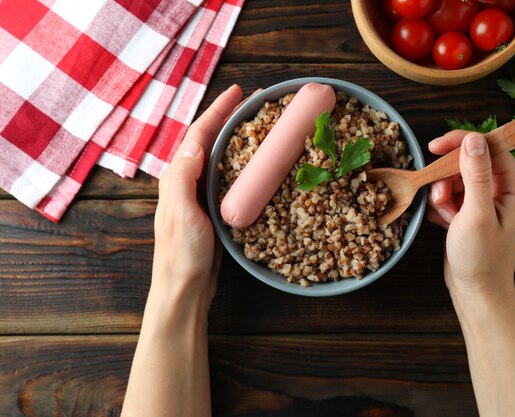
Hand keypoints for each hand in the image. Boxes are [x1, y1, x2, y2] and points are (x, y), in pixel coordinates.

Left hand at [151, 84, 242, 310]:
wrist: (185, 289)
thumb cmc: (181, 253)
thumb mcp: (180, 212)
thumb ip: (184, 176)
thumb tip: (195, 142)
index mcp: (178, 177)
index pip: (199, 134)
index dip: (218, 110)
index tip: (239, 92)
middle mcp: (188, 182)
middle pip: (211, 140)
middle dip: (230, 118)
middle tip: (255, 103)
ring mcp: (201, 196)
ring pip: (222, 158)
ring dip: (238, 138)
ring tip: (260, 126)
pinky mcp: (214, 211)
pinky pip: (230, 178)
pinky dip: (244, 164)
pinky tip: (258, 165)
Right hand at [426, 130, 514, 304]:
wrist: (476, 291)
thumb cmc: (481, 259)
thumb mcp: (476, 215)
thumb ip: (476, 175)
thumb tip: (473, 139)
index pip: (490, 148)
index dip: (462, 143)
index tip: (434, 147)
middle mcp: (507, 189)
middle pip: (470, 161)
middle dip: (449, 177)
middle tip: (440, 199)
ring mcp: (490, 200)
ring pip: (457, 177)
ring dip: (443, 193)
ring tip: (445, 216)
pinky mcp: (474, 209)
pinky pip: (452, 192)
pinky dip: (443, 204)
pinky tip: (444, 222)